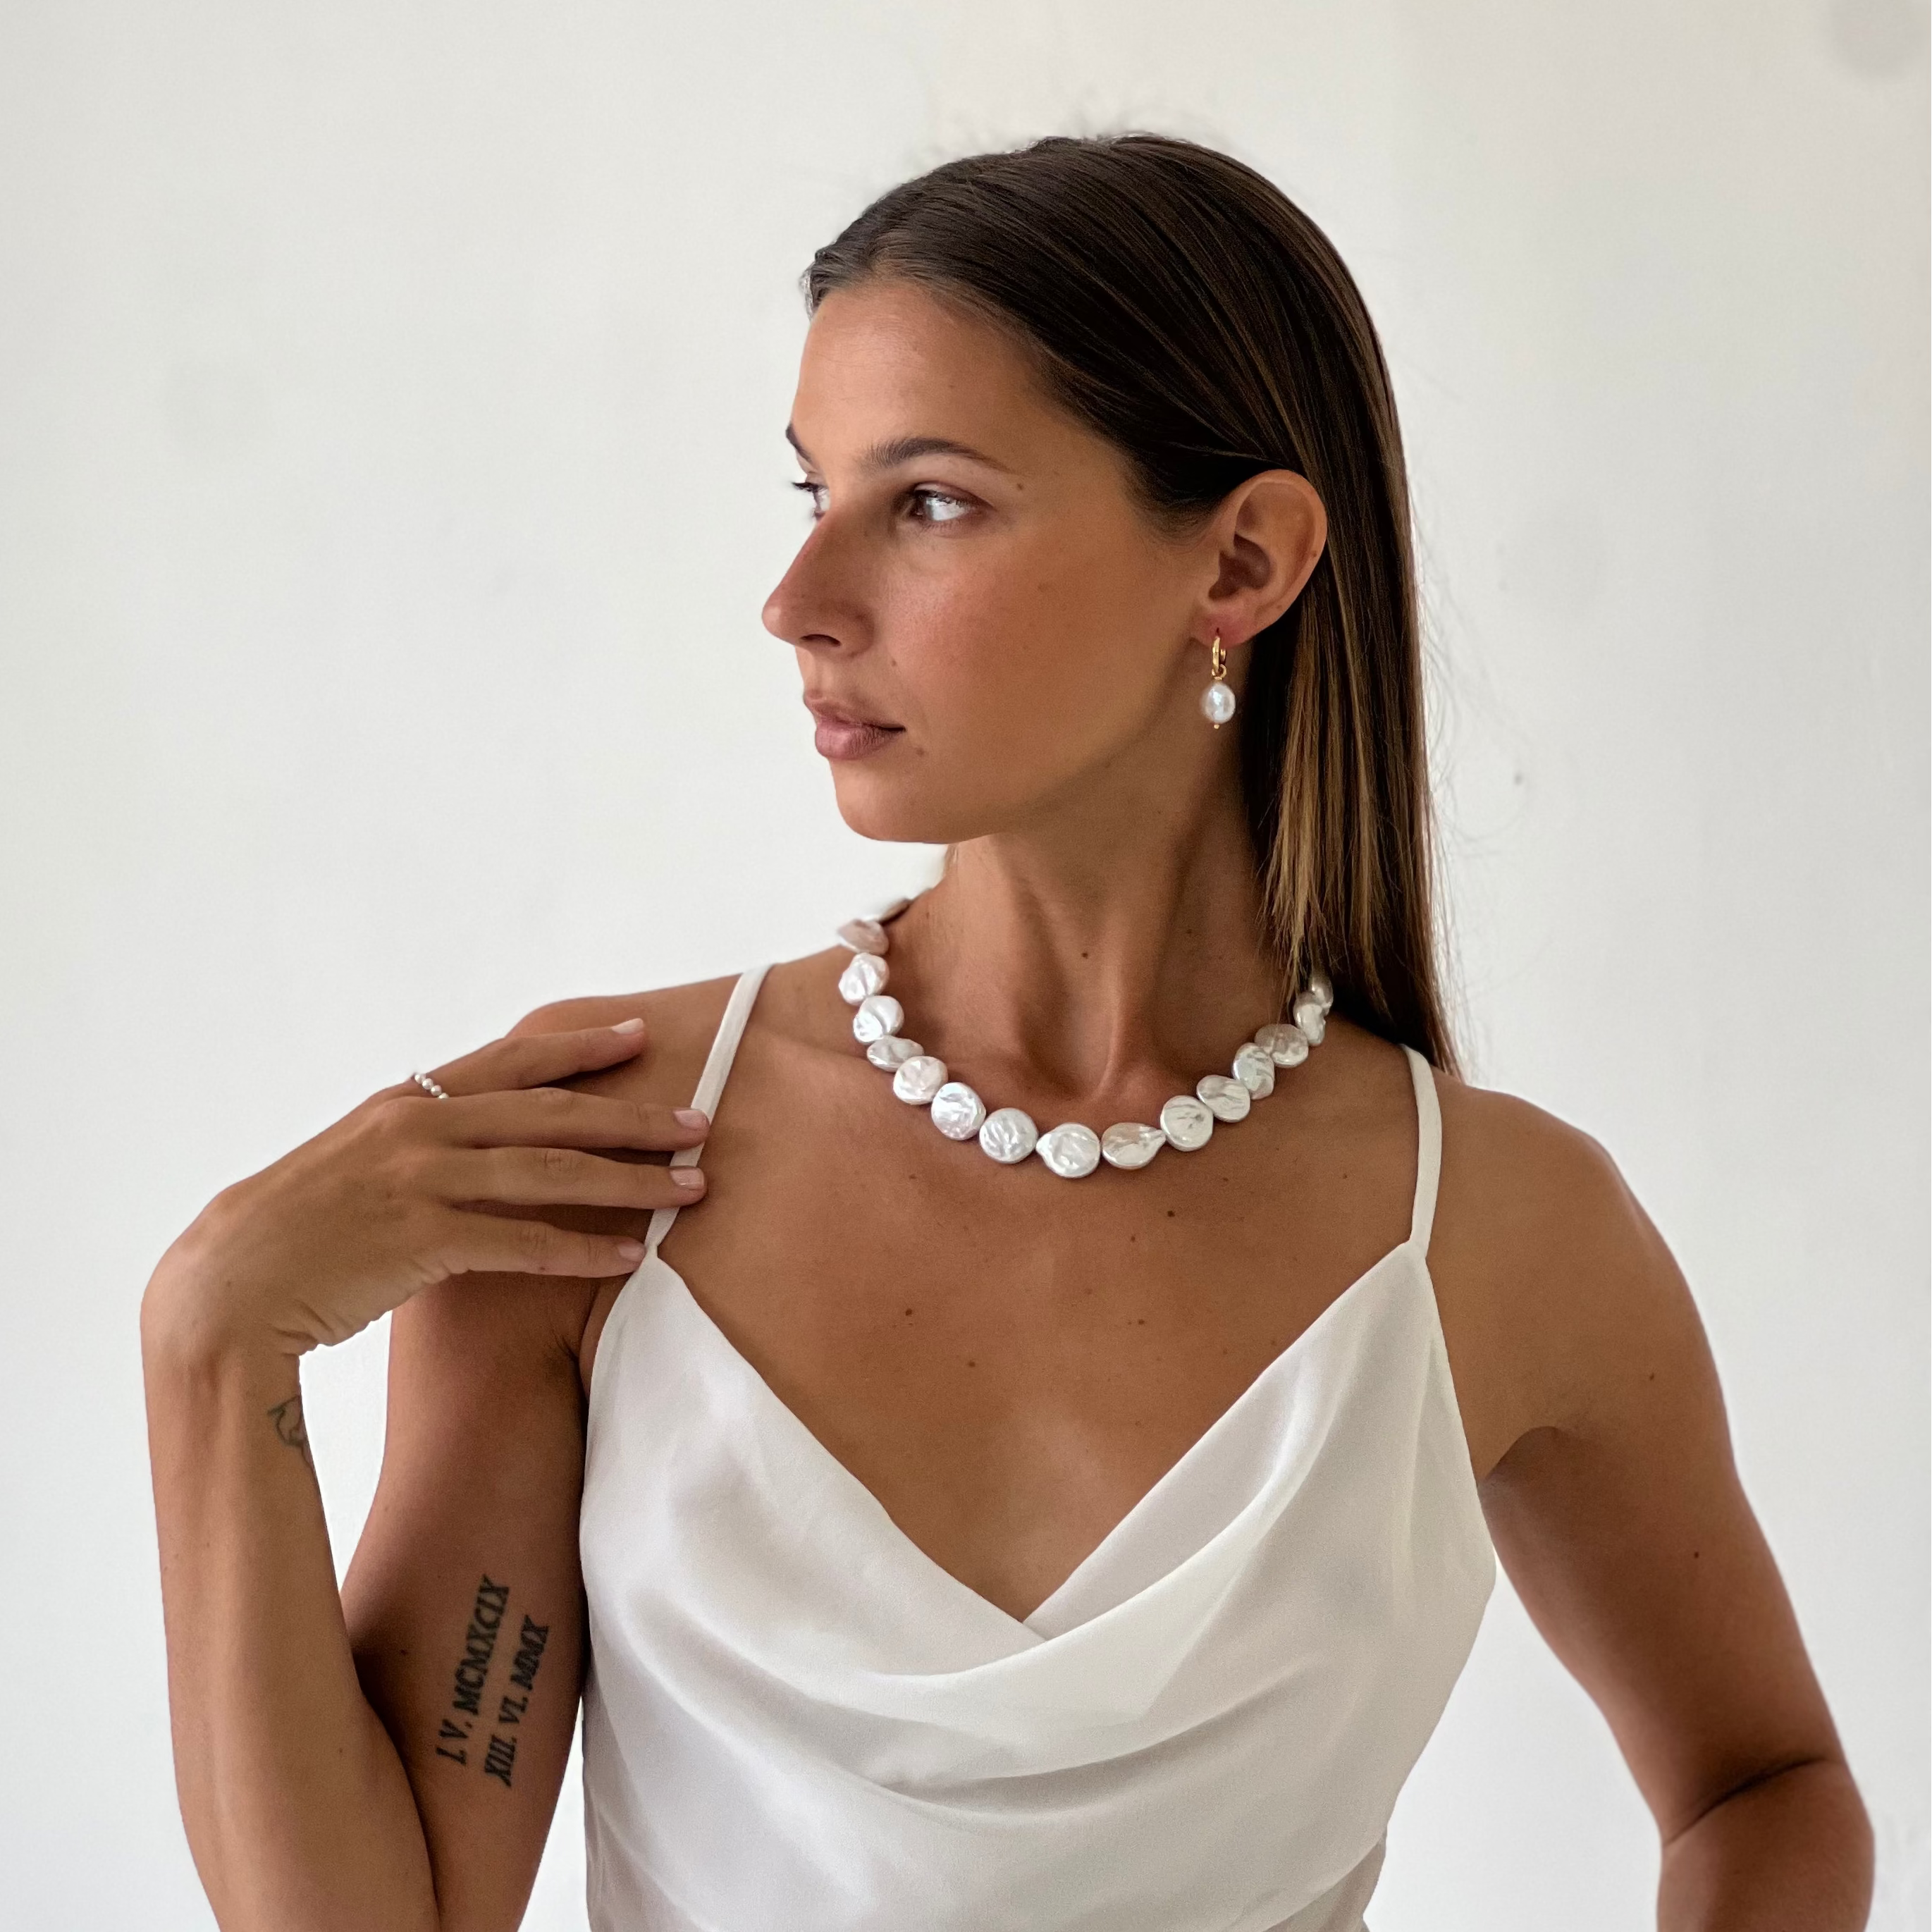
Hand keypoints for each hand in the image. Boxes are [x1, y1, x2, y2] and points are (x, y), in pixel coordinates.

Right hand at [143, 1020, 705, 1361]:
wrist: (226, 1286)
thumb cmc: (296, 1231)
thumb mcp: (358, 1162)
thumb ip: (421, 1142)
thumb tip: (479, 1139)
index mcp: (406, 1104)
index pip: (511, 1062)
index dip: (581, 1048)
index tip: (642, 1035)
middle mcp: (419, 1130)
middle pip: (550, 1113)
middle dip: (632, 1117)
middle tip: (699, 1120)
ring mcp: (419, 1183)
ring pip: (549, 1174)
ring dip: (628, 1181)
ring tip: (691, 1188)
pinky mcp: (420, 1241)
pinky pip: (521, 1243)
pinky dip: (580, 1248)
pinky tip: (632, 1255)